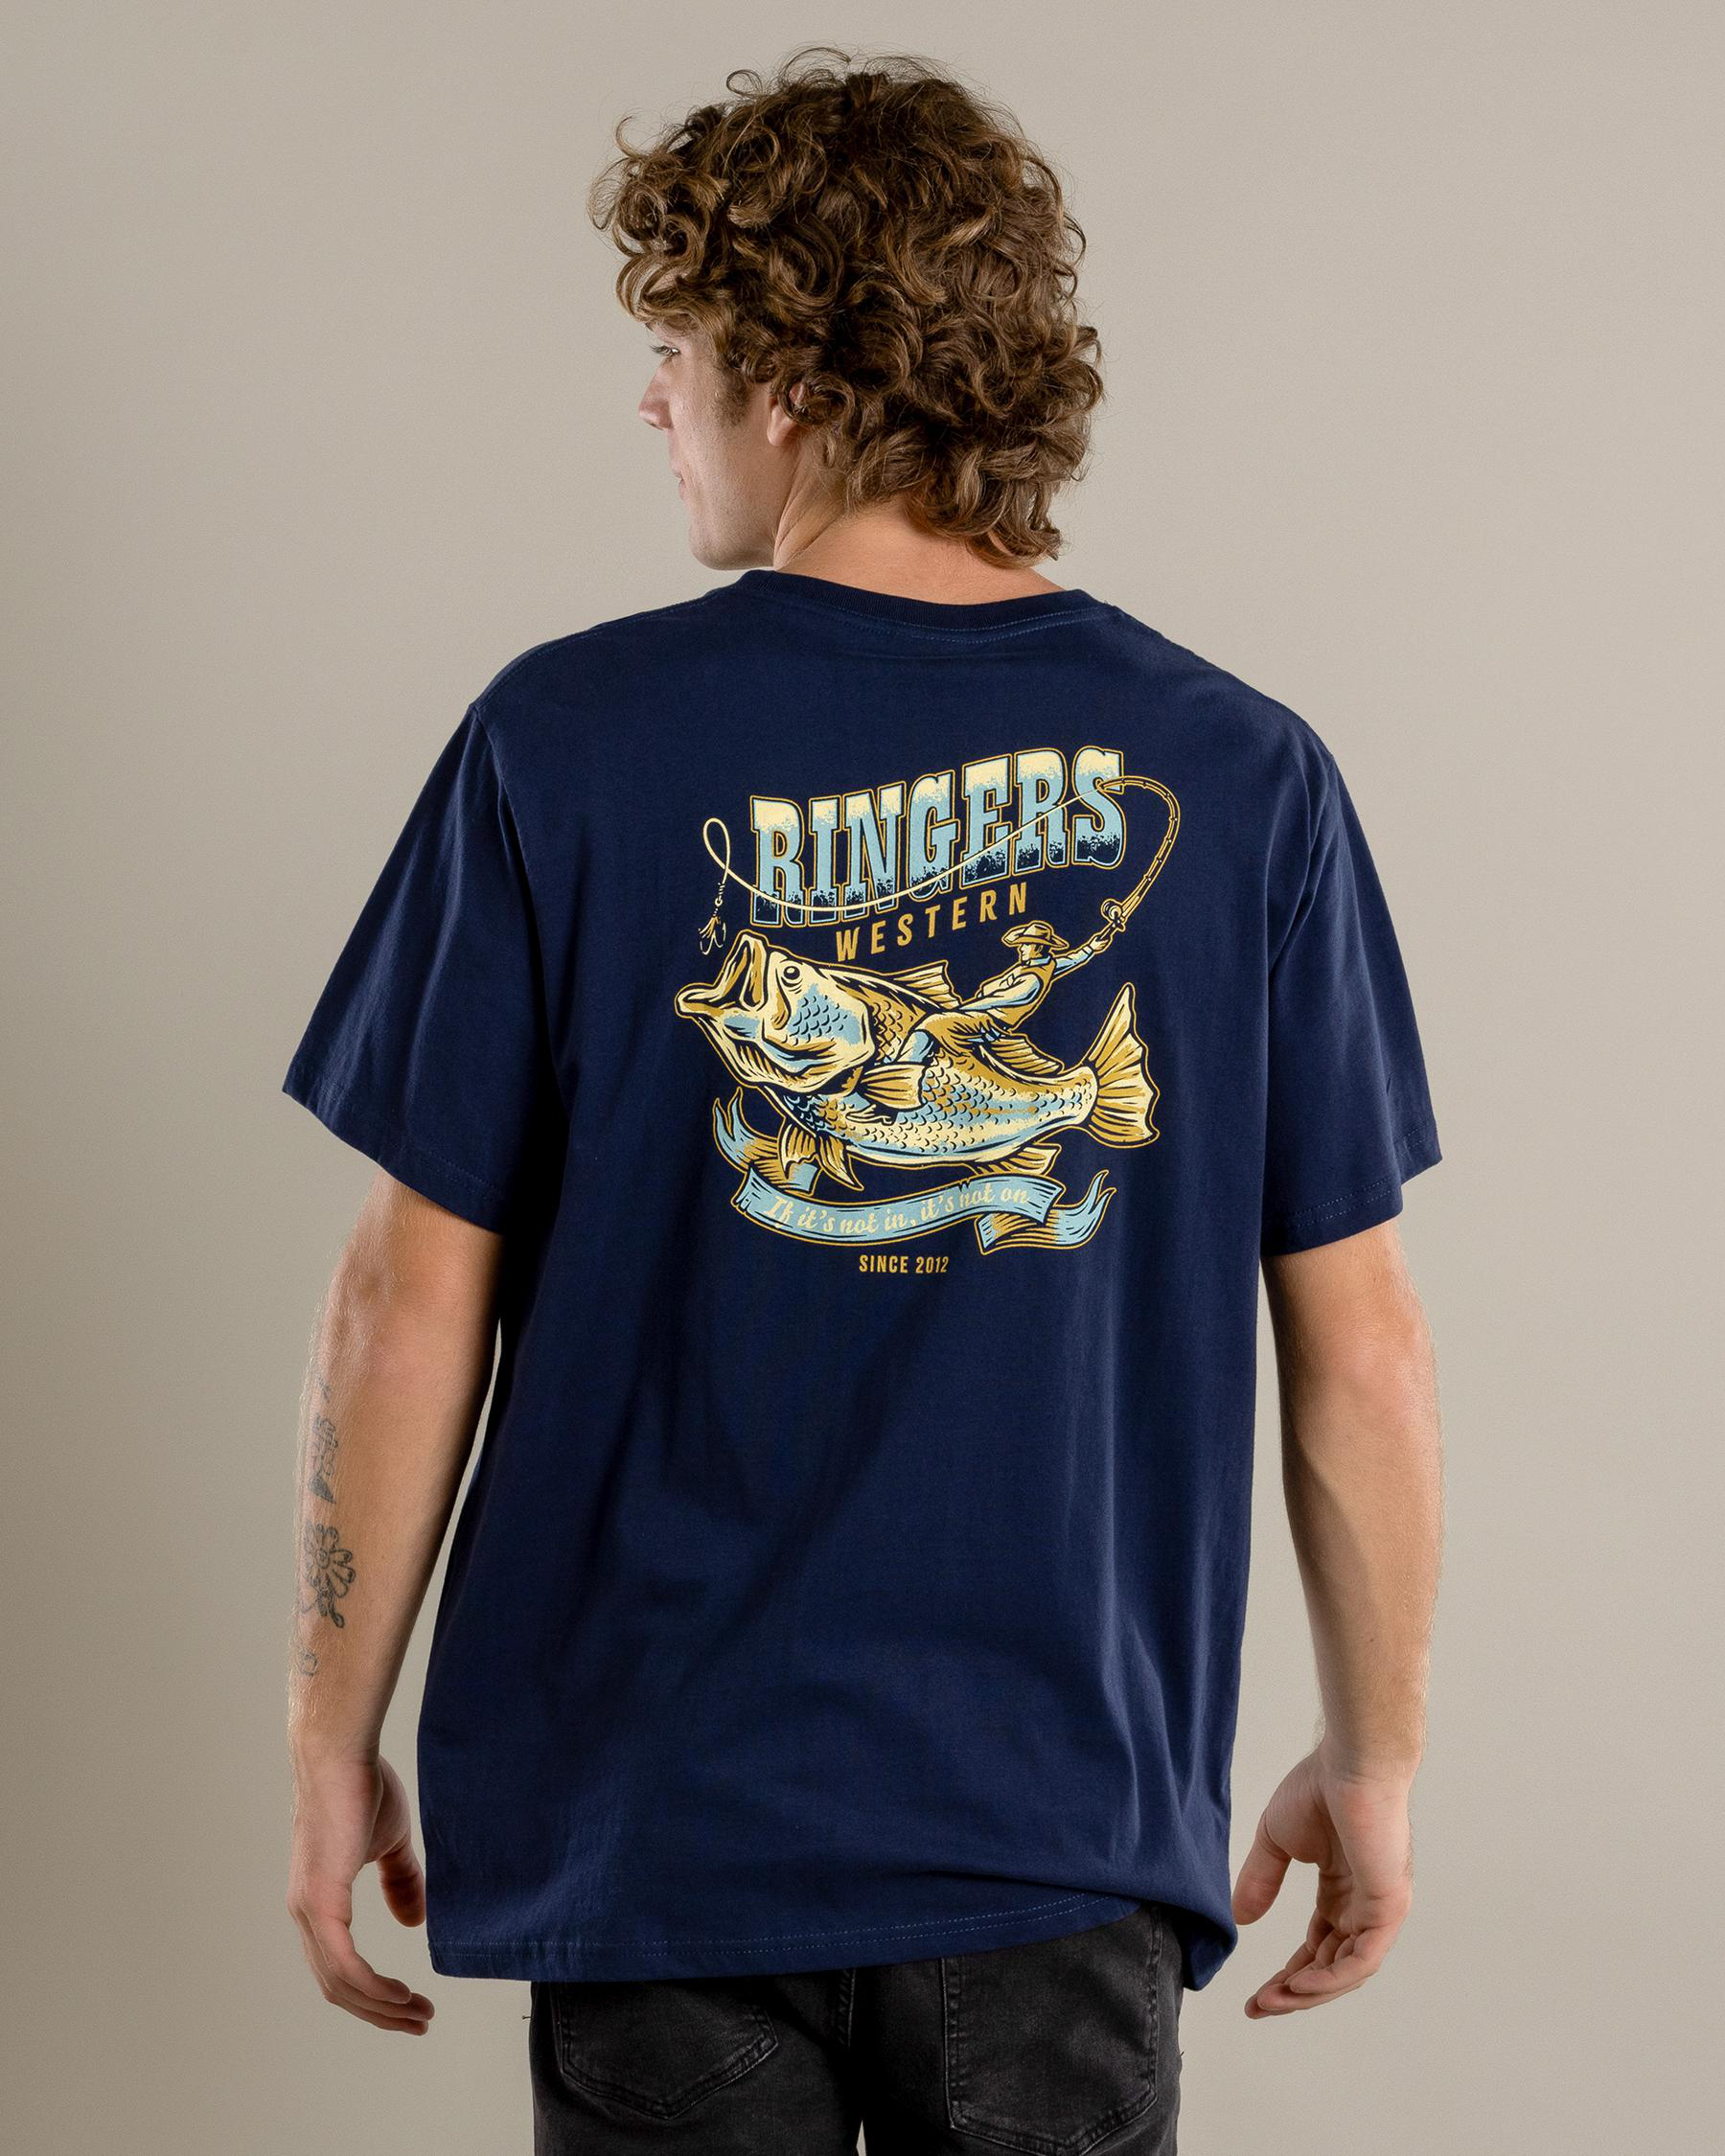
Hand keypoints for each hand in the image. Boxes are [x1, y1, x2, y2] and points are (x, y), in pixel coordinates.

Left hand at [287, 1752, 434, 2033]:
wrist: (341, 1754)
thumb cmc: (363, 1787)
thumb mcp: (390, 1843)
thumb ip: (400, 1882)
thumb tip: (412, 1923)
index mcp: (317, 1901)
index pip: (339, 1966)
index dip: (372, 1993)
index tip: (410, 2003)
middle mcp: (305, 1913)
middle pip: (337, 1987)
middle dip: (380, 2011)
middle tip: (419, 2021)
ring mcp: (309, 1910)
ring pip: (341, 1983)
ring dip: (382, 2006)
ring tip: (418, 2013)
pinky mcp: (320, 1901)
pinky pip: (344, 1964)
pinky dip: (372, 1987)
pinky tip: (399, 1994)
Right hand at [1231, 1749, 1414, 2017]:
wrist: (1349, 1764)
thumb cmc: (1318, 1788)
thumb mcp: (1276, 1841)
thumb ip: (1262, 1880)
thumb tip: (1241, 1919)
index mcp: (1342, 1890)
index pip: (1317, 1945)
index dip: (1287, 1973)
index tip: (1255, 1994)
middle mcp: (1363, 1906)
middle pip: (1330, 1965)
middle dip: (1294, 1991)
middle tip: (1259, 2007)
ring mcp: (1379, 1909)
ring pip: (1347, 1970)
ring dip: (1309, 1992)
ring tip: (1273, 2000)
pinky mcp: (1388, 1907)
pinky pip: (1362, 1958)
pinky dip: (1332, 1977)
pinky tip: (1300, 1985)